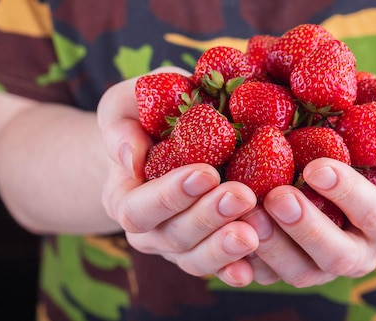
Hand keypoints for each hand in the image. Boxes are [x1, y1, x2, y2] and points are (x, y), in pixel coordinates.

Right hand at [97, 67, 260, 286]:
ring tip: (254, 233)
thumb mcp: (125, 107)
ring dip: (225, 248)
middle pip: (174, 236)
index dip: (171, 195)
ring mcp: (180, 247)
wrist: (171, 139)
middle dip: (208, 218)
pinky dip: (238, 268)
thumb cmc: (148, 117)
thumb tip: (130, 159)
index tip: (206, 173)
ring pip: (198, 259)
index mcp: (124, 197)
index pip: (139, 208)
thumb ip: (120, 128)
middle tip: (242, 196)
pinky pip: (223, 269)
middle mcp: (149, 231)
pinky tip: (255, 267)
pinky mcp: (209, 252)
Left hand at [239, 103, 375, 286]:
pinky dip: (246, 259)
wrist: (356, 169)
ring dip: (272, 247)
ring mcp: (321, 264)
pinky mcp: (289, 267)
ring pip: (299, 271)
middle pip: (337, 256)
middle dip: (307, 228)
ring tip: (246, 214)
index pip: (375, 214)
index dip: (348, 194)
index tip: (319, 167)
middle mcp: (359, 251)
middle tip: (277, 197)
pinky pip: (267, 274)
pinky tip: (225, 233)